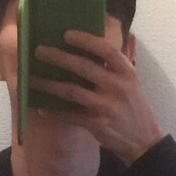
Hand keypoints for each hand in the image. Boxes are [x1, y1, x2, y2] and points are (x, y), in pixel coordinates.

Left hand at [31, 30, 164, 164]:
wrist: (144, 141)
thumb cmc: (134, 108)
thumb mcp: (131, 82)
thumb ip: (115, 64)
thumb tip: (98, 39)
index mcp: (126, 72)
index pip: (106, 49)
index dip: (85, 40)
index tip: (66, 34)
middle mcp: (117, 87)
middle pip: (83, 67)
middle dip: (58, 57)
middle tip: (39, 51)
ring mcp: (106, 106)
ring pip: (72, 91)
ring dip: (49, 85)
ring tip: (31, 79)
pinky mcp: (97, 124)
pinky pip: (71, 116)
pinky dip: (55, 113)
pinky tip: (42, 110)